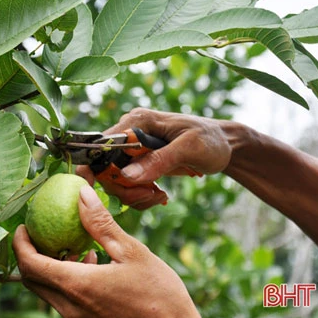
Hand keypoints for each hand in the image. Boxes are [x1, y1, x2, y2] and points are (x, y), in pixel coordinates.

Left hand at [13, 185, 204, 317]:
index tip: (23, 226)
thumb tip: (82, 194)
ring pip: (47, 291)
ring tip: (70, 247)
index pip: (30, 265)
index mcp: (78, 286)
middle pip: (32, 280)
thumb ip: (100, 223)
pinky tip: (90, 265)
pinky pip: (63, 301)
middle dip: (29, 254)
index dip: (20, 244)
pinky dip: (65, 280)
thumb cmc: (159, 293)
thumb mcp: (131, 251)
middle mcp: (71, 308)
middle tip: (39, 232)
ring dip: (49, 267)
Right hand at [77, 108, 232, 208]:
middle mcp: (129, 133)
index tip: (93, 188)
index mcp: (137, 121)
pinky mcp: (139, 162)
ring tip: (158, 196)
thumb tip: (127, 175)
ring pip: (114, 179)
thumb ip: (158, 161)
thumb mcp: (189, 148)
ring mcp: (133, 149)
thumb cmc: (211, 140)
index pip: (101, 144)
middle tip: (149, 196)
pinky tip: (158, 194)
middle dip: (123, 187)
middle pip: (105, 166)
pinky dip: (139, 195)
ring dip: (133, 194)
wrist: (224, 145)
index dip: (94, 167)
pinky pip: (127, 184)